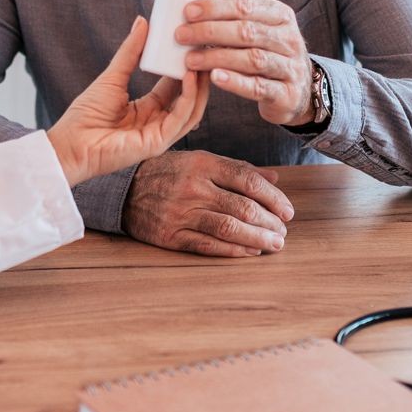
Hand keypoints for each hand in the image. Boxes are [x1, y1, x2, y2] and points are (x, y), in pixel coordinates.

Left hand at [46, 18, 209, 187]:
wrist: (70, 143)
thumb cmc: (85, 115)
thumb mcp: (113, 76)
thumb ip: (130, 52)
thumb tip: (142, 22)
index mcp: (148, 109)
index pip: (175, 86)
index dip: (186, 67)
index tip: (194, 45)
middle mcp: (157, 122)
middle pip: (189, 99)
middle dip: (200, 75)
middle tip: (206, 50)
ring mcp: (160, 135)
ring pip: (192, 110)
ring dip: (200, 85)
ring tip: (202, 60)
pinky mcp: (157, 143)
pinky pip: (180, 119)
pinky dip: (189, 97)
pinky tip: (190, 77)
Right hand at [122, 151, 293, 256]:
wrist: (124, 190)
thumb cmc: (169, 172)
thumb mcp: (200, 160)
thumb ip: (237, 169)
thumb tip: (274, 178)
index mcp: (203, 165)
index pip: (247, 181)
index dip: (273, 198)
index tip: (288, 211)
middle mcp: (193, 188)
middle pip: (242, 207)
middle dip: (269, 222)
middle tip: (283, 231)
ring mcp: (181, 213)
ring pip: (228, 228)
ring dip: (257, 239)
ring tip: (274, 244)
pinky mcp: (171, 236)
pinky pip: (208, 245)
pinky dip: (233, 250)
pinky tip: (250, 252)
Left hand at [176, 0, 315, 125]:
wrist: (299, 92)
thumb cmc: (269, 54)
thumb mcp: (261, 31)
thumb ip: (235, 21)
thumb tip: (190, 12)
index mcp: (280, 16)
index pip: (245, 6)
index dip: (215, 8)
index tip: (188, 12)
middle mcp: (289, 39)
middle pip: (246, 31)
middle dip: (210, 32)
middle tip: (181, 35)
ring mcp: (290, 67)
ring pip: (252, 59)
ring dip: (217, 57)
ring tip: (190, 60)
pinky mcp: (286, 94)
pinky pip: (258, 86)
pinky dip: (235, 82)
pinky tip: (214, 77)